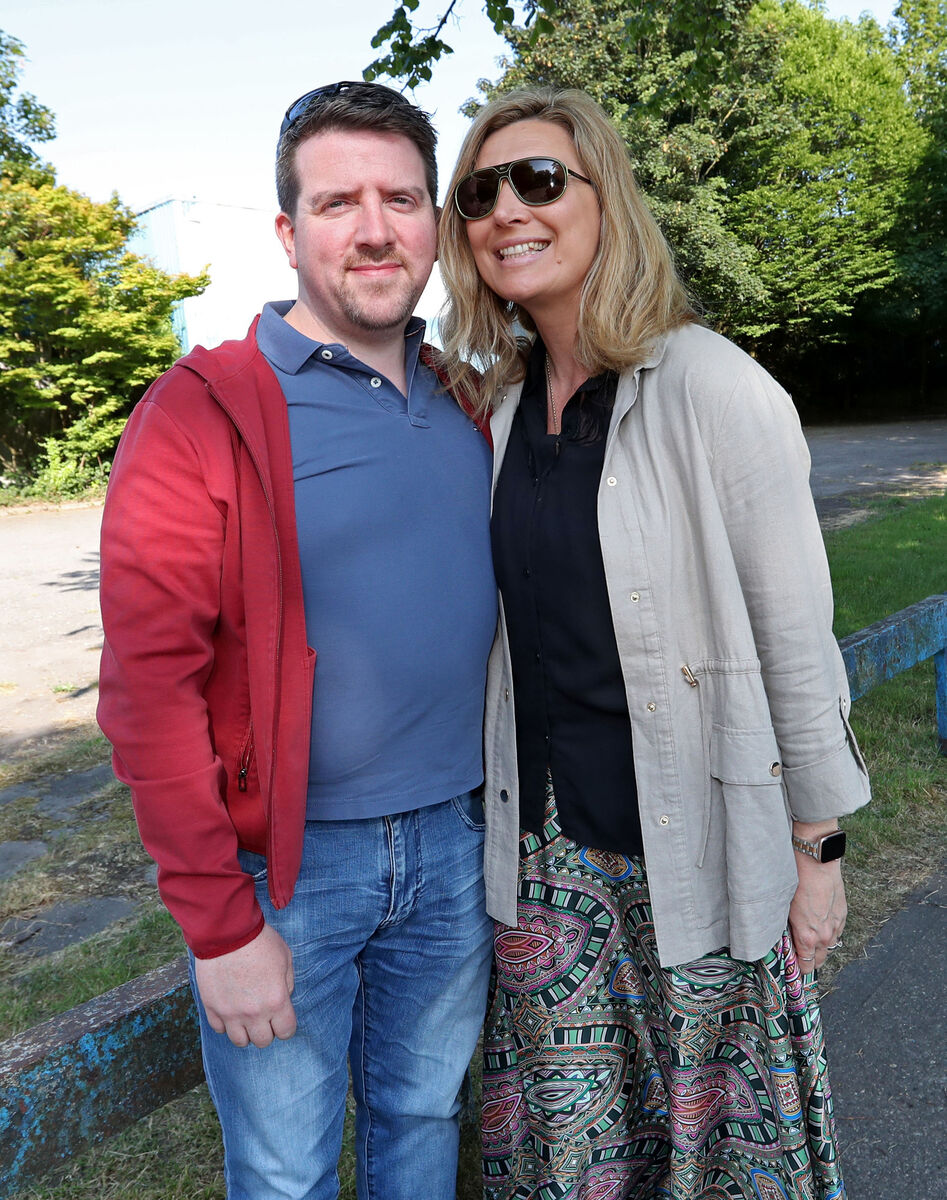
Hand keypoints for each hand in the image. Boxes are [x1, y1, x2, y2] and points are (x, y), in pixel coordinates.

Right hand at [194, 922, 296, 1047]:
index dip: (286, 1026)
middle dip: (266, 1029)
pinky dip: (226, 1023)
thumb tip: (284, 998)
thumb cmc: (260, 941)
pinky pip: (219, 1029)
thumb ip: (287, 983)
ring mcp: (230, 1013)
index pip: (286, 1031)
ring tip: (246, 1016)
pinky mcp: (212, 1008)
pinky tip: (230, 1009)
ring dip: (245, 1031)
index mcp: (276, 1001)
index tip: (282, 1018)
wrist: (227, 932)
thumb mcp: (286, 957)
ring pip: (240, 1041)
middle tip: (264, 1015)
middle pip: (263, 1041)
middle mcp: (254, 1013)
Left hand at [788, 853, 846, 973]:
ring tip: (810, 941)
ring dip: (820, 947)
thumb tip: (785, 938)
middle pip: (818, 961)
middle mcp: (824, 935)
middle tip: (800, 957)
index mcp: (807, 937)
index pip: (805, 965)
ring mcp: (835, 926)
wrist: (816, 863)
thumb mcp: (785, 909)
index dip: (798, 968)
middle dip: (809, 961)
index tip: (792, 967)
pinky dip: (829, 933)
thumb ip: (788, 928)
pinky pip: (837, 933)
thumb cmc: (796, 881)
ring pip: (829, 948)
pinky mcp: (843, 915)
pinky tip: (820, 926)